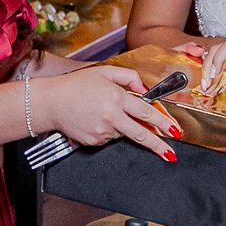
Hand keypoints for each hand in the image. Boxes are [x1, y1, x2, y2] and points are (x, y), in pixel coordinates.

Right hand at [32, 64, 179, 161]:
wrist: (50, 102)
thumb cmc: (76, 85)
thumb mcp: (104, 72)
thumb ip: (129, 77)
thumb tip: (145, 89)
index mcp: (116, 98)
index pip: (146, 112)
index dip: (163, 122)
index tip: (175, 130)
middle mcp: (111, 117)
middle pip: (141, 134)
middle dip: (158, 146)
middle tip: (170, 154)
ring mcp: (102, 131)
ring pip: (123, 133)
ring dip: (122, 126)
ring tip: (103, 113)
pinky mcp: (93, 141)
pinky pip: (108, 138)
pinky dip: (107, 130)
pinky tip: (94, 119)